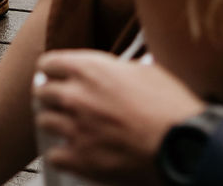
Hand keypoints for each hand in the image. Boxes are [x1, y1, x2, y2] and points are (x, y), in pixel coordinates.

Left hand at [32, 51, 204, 185]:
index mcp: (91, 69)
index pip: (50, 63)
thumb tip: (124, 67)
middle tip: (57, 99)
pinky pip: (53, 155)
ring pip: (44, 121)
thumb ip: (124, 69)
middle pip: (42, 91)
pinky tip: (70, 153)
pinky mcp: (80, 158)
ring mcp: (75, 128)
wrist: (181, 144)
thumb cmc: (170, 106)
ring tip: (64, 125)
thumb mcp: (149, 72)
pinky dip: (60, 154)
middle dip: (49, 94)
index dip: (52, 68)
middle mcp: (76, 96)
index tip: (54, 73)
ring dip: (53, 122)